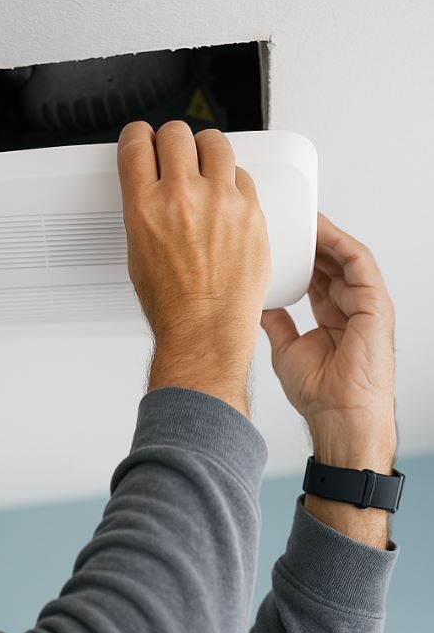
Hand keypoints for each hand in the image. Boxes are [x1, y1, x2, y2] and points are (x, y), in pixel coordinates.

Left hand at [259, 212, 396, 451]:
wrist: (338, 415)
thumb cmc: (319, 393)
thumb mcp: (286, 348)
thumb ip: (276, 322)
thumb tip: (257, 303)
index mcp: (331, 318)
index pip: (317, 276)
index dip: (299, 256)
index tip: (276, 241)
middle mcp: (350, 308)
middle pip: (331, 262)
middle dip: (309, 240)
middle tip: (286, 220)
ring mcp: (365, 304)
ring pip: (345, 256)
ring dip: (324, 235)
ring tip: (301, 216)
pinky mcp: (376, 303)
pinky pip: (359, 263)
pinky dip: (340, 243)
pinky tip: (321, 230)